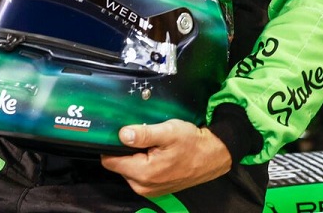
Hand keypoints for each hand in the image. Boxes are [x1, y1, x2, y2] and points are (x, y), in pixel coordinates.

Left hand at [101, 120, 231, 197]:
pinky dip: (142, 163)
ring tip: (149, 143)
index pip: (110, 162)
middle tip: (139, 136)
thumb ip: (143, 134)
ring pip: (127, 169)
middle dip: (124, 150)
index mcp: (144, 172)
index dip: (110, 146)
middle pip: (118, 165)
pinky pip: (138, 174)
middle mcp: (143, 186)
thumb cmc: (192, 143)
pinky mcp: (155, 189)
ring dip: (134, 156)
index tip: (115, 133)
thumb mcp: (168, 132)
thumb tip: (121, 134)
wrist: (212, 156)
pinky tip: (154, 152)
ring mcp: (149, 189)